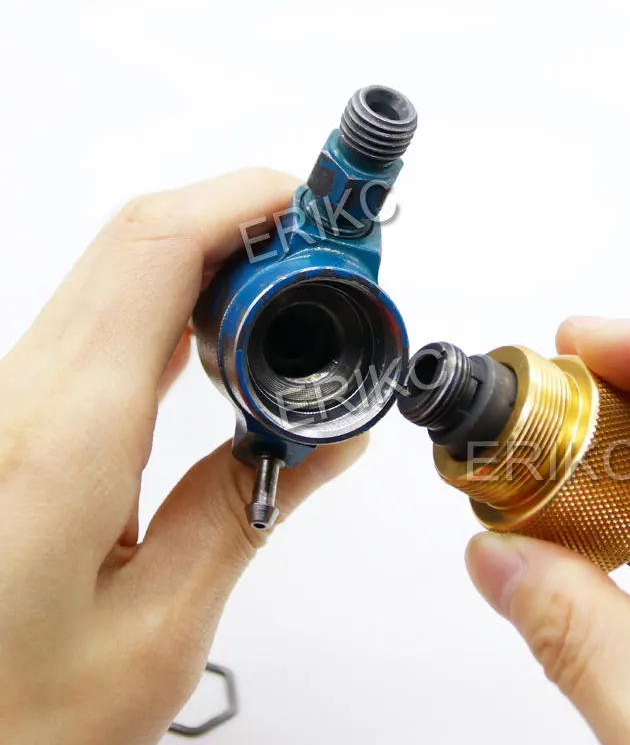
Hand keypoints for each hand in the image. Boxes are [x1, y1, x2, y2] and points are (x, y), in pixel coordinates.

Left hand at [0, 169, 365, 744]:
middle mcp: (23, 397)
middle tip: (331, 249)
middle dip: (247, 220)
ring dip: (217, 257)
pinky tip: (228, 327)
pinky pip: (106, 320)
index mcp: (63, 439)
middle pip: (139, 242)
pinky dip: (180, 300)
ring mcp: (13, 400)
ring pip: (121, 272)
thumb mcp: (158, 631)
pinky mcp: (20, 416)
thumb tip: (326, 438)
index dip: (247, 203)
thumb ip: (244, 512)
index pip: (157, 252)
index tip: (324, 211)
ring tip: (298, 284)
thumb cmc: (9, 721)